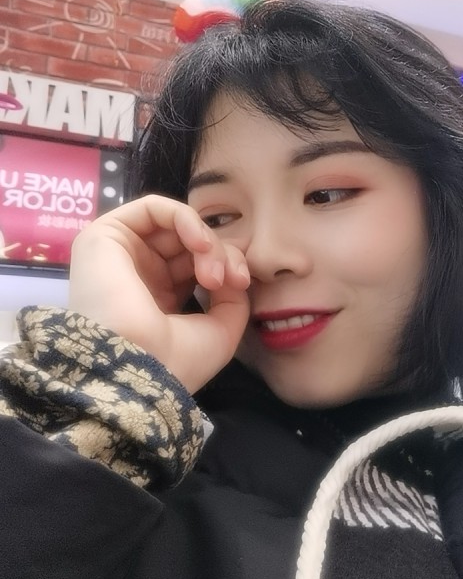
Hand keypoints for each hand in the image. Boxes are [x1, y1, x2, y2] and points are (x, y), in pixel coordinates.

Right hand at [69, 195, 249, 393]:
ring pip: (176, 226)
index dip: (228, 264)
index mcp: (161, 299)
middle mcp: (140, 275)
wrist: (136, 370)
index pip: (199, 263)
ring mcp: (122, 256)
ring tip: (214, 270)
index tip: (241, 283)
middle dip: (221, 253)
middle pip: (190, 243)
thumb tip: (235, 274)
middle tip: (233, 279)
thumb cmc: (175, 362)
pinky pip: (153, 208)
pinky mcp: (105, 237)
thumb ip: (234, 297)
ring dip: (206, 240)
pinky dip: (185, 217)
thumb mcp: (221, 330)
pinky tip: (200, 242)